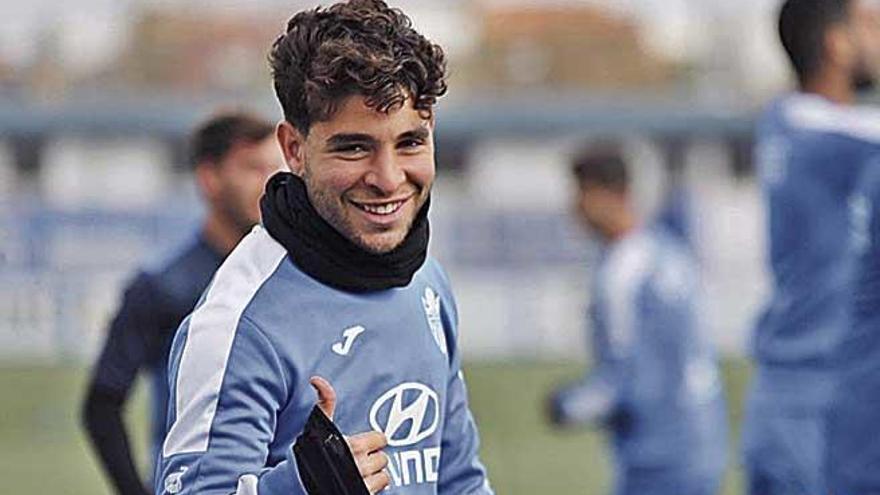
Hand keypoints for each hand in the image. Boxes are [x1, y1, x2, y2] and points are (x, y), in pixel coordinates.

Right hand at [310, 376, 390, 493]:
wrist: (296, 485)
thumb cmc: (306, 455)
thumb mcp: (316, 427)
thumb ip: (324, 402)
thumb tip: (317, 380)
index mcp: (351, 445)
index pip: (381, 439)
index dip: (373, 441)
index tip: (365, 444)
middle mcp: (358, 464)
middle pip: (383, 457)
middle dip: (373, 457)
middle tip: (361, 459)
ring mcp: (360, 482)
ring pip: (384, 474)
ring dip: (375, 473)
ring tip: (362, 472)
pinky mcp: (361, 494)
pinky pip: (381, 488)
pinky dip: (374, 486)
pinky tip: (362, 482)